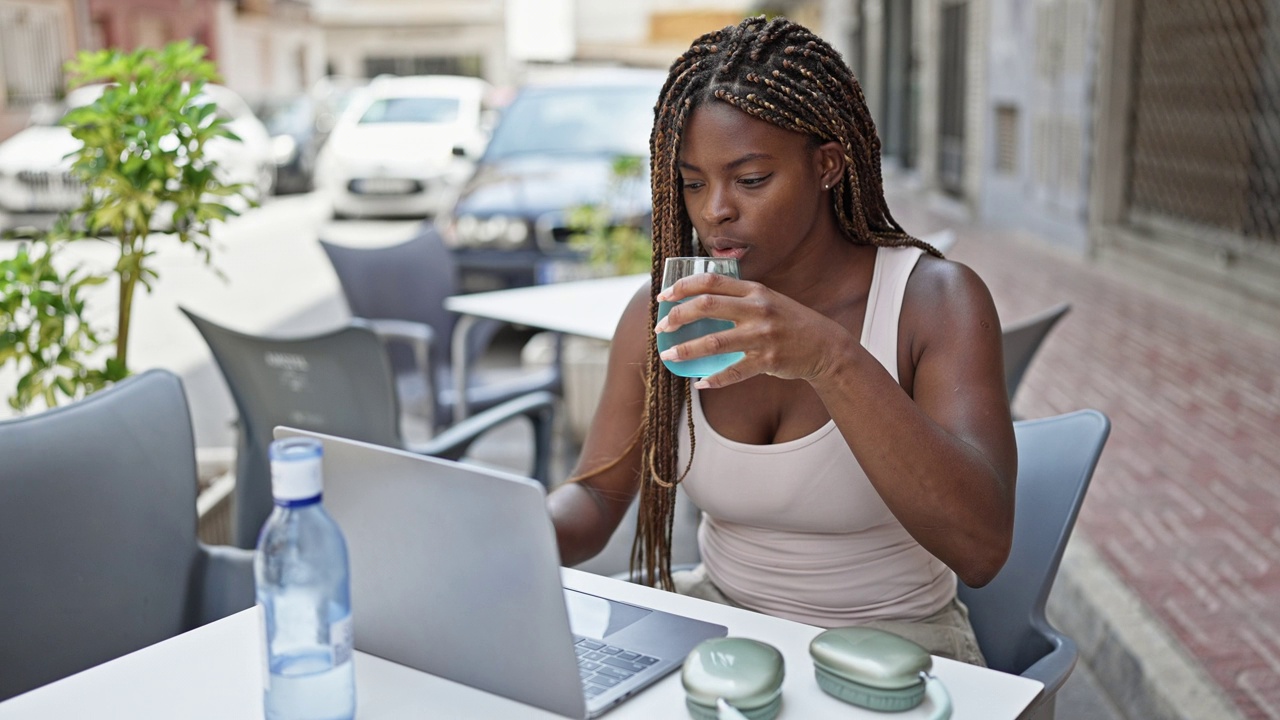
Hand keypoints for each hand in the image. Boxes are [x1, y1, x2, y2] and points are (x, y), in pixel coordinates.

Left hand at [653, 271, 850, 387]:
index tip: (662, 296)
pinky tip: (699, 382)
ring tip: (668, 356)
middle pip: (707, 306)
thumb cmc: (789, 322)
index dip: (682, 286)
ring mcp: (762, 335)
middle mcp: (757, 309)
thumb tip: (699, 300)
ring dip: (686, 350)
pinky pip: (733, 371)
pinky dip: (714, 379)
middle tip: (660, 328)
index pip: (711, 281)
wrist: (825, 346)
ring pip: (714, 341)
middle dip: (677, 316)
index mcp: (754, 290)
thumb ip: (739, 298)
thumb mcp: (768, 300)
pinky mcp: (768, 360)